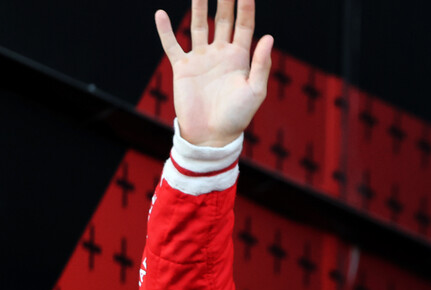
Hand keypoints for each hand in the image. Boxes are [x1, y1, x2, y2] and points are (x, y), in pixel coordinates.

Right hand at [155, 0, 273, 145]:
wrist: (212, 135)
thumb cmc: (238, 117)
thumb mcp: (255, 91)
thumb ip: (261, 64)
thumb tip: (269, 36)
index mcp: (240, 58)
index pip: (243, 25)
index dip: (245, 6)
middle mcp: (220, 54)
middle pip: (222, 19)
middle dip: (223, 0)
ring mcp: (201, 59)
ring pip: (197, 25)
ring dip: (197, 7)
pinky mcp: (182, 68)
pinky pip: (172, 45)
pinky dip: (165, 30)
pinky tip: (161, 14)